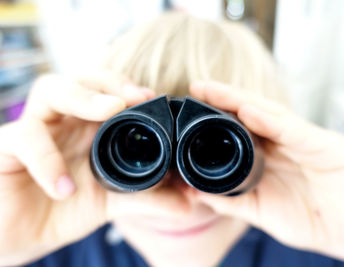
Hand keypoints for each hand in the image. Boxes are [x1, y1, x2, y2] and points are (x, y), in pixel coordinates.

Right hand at [0, 72, 189, 265]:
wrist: (22, 233)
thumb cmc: (63, 206)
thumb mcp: (110, 201)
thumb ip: (147, 198)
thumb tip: (189, 203)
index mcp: (86, 126)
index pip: (106, 90)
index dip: (128, 87)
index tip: (153, 97)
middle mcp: (62, 121)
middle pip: (81, 78)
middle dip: (109, 83)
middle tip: (134, 97)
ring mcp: (34, 130)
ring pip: (50, 90)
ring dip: (81, 97)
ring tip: (108, 112)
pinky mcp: (6, 148)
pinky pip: (23, 138)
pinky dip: (47, 159)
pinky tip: (65, 187)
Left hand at [189, 81, 343, 265]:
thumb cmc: (309, 220)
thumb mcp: (261, 210)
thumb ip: (231, 199)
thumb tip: (197, 192)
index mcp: (274, 153)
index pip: (244, 126)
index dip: (219, 113)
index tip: (193, 104)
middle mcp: (289, 141)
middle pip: (254, 113)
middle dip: (225, 98)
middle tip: (198, 86)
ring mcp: (307, 141)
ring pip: (272, 114)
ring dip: (242, 101)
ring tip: (215, 91)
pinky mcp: (326, 148)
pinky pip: (294, 132)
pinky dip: (271, 122)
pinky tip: (249, 112)